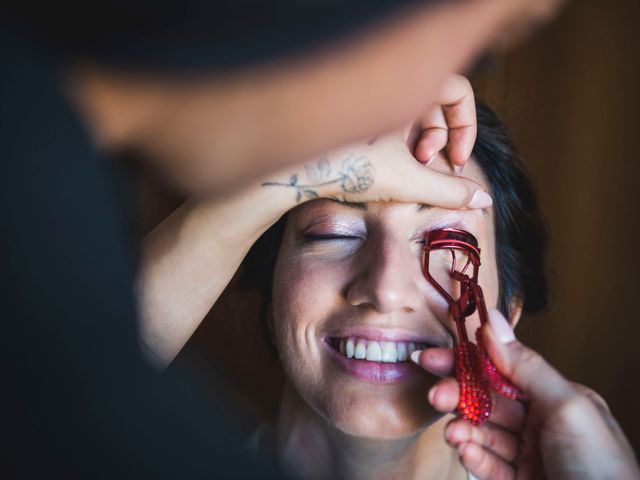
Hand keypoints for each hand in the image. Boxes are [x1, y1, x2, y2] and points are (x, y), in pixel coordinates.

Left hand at [263, 74, 491, 209]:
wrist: (291, 171)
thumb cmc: (346, 166)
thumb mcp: (408, 182)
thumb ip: (450, 192)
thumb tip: (483, 201)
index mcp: (406, 86)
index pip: (459, 89)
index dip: (466, 126)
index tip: (456, 160)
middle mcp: (387, 88)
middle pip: (434, 104)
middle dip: (439, 139)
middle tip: (428, 167)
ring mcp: (368, 103)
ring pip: (410, 116)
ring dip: (418, 146)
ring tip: (407, 174)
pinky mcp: (352, 119)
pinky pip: (388, 125)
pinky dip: (397, 146)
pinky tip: (387, 172)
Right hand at [412, 310, 639, 479]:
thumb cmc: (600, 468)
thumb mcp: (566, 407)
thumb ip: (525, 365)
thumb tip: (494, 320)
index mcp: (557, 399)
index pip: (504, 370)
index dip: (469, 361)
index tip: (436, 358)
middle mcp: (542, 424)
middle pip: (489, 401)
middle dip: (459, 395)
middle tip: (436, 396)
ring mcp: (530, 456)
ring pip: (484, 432)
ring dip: (463, 428)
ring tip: (454, 433)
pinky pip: (489, 465)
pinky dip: (473, 456)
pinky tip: (465, 451)